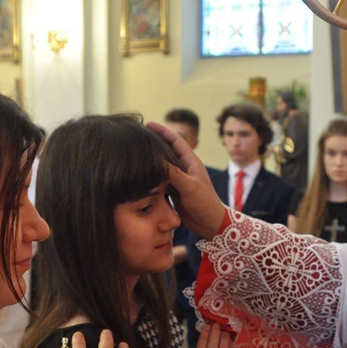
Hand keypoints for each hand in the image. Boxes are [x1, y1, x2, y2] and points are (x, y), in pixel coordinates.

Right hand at [147, 121, 224, 239]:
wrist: (211, 224)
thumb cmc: (205, 203)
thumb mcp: (189, 186)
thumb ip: (173, 172)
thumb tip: (156, 158)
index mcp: (191, 162)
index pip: (175, 141)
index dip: (163, 131)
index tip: (148, 123)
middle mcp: (184, 168)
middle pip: (167, 151)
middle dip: (154, 143)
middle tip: (137, 137)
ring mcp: (179, 180)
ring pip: (162, 166)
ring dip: (151, 161)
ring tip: (135, 155)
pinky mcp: (174, 192)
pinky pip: (161, 181)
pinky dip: (152, 177)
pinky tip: (140, 176)